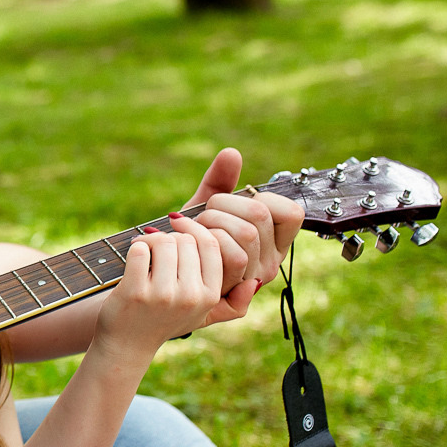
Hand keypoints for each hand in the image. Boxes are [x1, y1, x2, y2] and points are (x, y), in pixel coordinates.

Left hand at [94, 214, 224, 363]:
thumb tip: (255, 281)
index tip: (180, 228)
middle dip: (170, 236)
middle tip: (157, 243)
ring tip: (144, 248)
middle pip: (186, 240)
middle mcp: (190, 296)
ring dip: (150, 239)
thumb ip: (232, 303)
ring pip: (163, 242)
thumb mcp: (202, 316)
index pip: (211, 244)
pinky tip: (134, 257)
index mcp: (209, 295)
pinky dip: (135, 247)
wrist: (127, 344)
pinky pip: (139, 250)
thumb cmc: (165, 323)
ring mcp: (163, 295)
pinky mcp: (135, 292)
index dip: (195, 230)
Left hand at [184, 148, 302, 321]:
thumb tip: (231, 153)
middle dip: (223, 205)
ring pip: (245, 235)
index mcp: (273, 245)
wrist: (154, 284)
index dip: (261, 198)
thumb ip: (218, 182)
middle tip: (202, 215)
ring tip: (190, 227)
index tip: (233, 204)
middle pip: (259, 217)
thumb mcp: (203, 211)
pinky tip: (177, 237)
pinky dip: (194, 235)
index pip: (292, 213)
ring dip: (209, 221)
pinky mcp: (223, 293)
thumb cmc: (186, 244)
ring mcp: (247, 283)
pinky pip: (222, 254)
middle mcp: (267, 266)